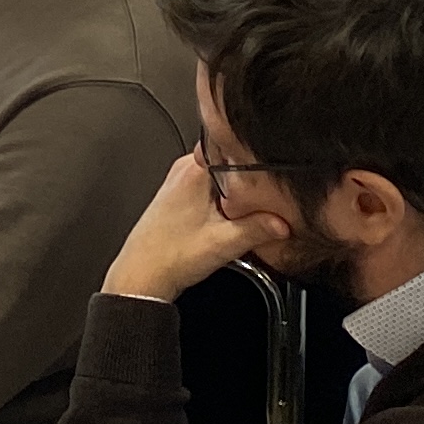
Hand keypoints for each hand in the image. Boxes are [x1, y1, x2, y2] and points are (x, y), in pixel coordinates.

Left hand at [103, 153, 268, 304]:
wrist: (142, 276)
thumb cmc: (169, 257)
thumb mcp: (224, 243)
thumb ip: (258, 229)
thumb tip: (282, 222)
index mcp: (194, 169)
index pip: (235, 147)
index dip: (258, 161)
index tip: (272, 178)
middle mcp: (184, 170)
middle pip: (231, 164)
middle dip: (249, 182)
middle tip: (264, 203)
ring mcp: (180, 183)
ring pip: (221, 179)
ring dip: (236, 196)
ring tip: (242, 216)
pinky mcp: (178, 198)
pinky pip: (210, 191)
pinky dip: (223, 204)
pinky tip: (226, 222)